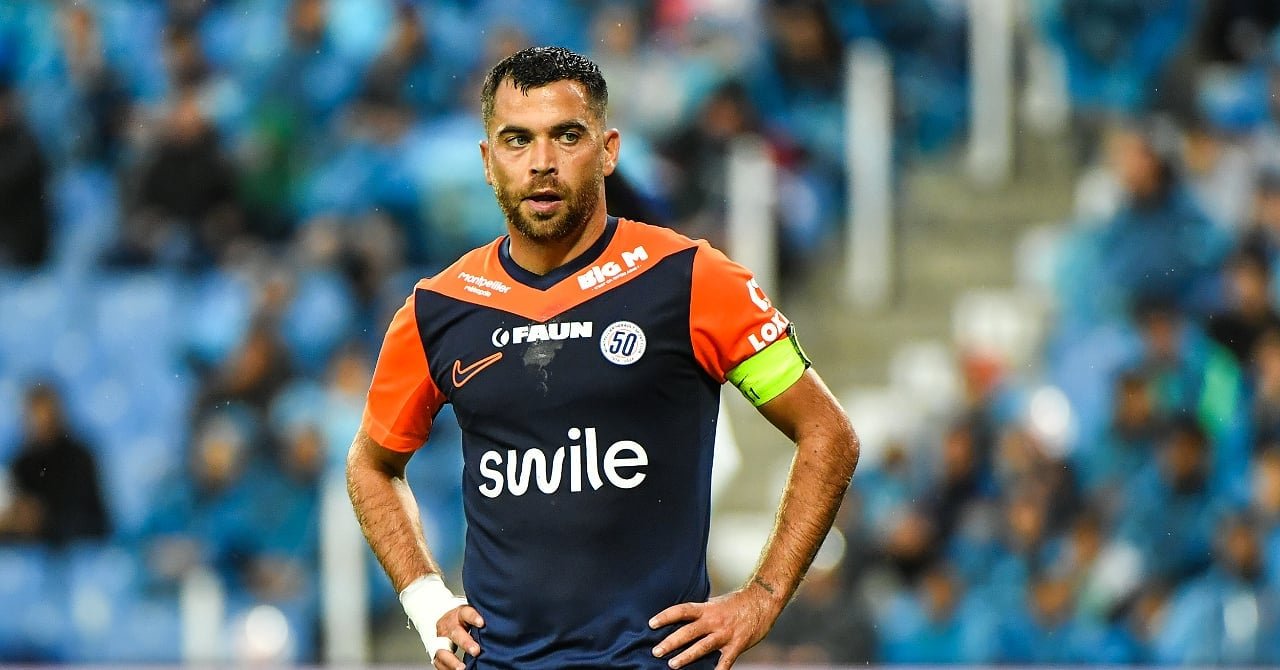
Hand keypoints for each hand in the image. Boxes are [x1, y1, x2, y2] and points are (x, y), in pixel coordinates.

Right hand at [432, 604, 484, 669]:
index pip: (466, 613)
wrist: (446, 620)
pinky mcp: (438, 652)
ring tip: (462, 668)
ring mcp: (442, 640)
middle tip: (476, 651)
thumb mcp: (473, 614)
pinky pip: (439, 662)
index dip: (473, 617)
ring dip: (452, 661)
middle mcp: (450, 626)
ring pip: (443, 651)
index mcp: (460, 614)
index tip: (482, 623)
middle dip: (465, 643)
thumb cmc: (465, 618)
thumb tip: (506, 624)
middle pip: (456, 633)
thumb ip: (484, 619)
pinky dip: (447, 668)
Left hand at [649, 584, 781, 669]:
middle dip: (670, 642)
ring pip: (702, 647)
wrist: (763, 600)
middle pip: (688, 632)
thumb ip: (701, 613)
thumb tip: (683, 619)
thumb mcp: (716, 603)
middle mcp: (714, 621)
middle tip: (656, 651)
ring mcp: (725, 634)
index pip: (681, 611)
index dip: (665, 617)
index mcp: (707, 609)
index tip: (651, 624)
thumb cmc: (738, 602)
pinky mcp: (737, 645)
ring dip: (686, 657)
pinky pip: (725, 662)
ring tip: (672, 664)